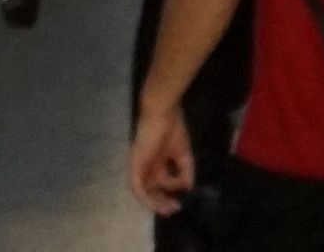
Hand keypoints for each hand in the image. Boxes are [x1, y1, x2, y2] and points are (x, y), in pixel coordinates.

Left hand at [129, 101, 196, 215]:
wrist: (163, 113)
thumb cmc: (173, 129)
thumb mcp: (184, 155)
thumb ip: (186, 172)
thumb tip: (188, 188)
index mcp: (157, 162)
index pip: (160, 183)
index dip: (170, 194)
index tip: (181, 203)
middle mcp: (146, 165)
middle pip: (150, 189)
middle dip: (162, 202)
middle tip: (174, 209)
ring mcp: (139, 164)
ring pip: (142, 190)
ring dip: (154, 202)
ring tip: (168, 209)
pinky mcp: (135, 162)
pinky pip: (135, 184)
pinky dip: (144, 196)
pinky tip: (155, 202)